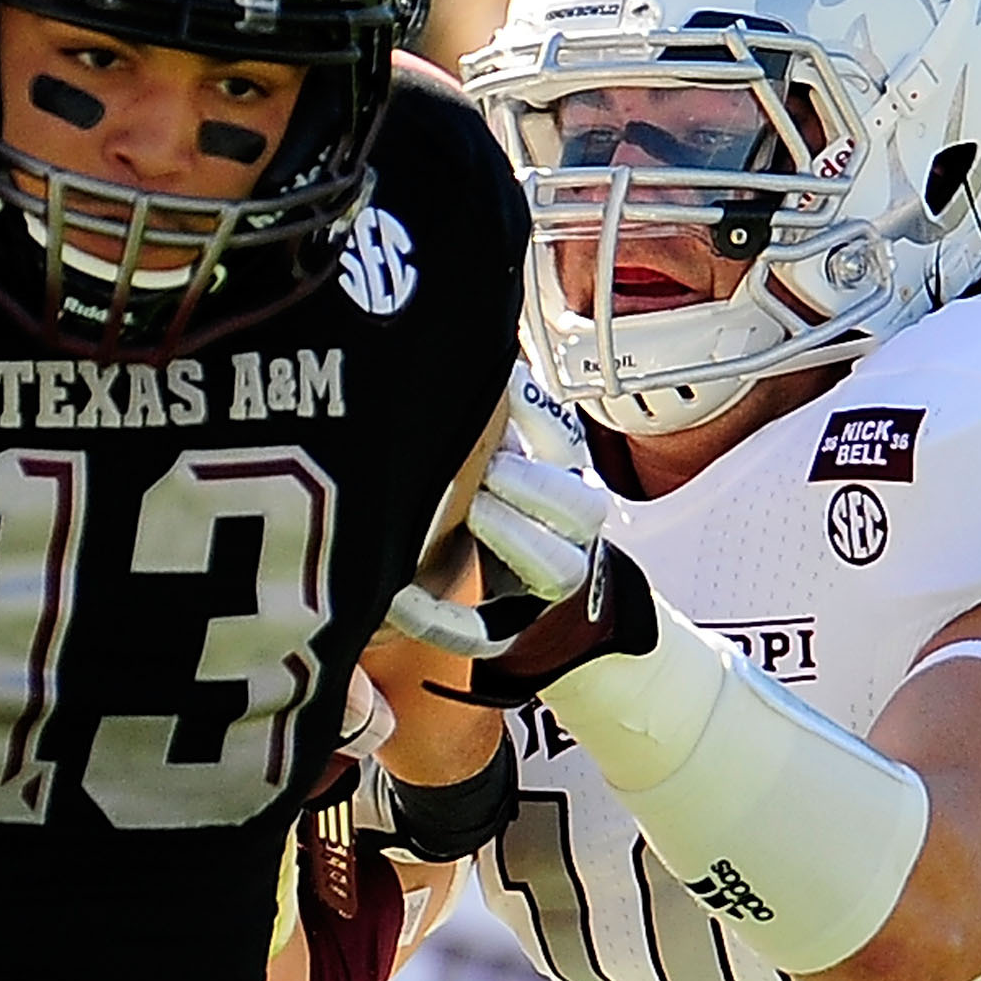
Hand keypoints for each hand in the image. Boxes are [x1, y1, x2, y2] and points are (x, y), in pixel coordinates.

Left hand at [388, 364, 611, 660]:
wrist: (511, 579)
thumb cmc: (493, 498)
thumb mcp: (500, 450)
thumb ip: (490, 411)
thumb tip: (469, 348)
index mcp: (565, 479)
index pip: (567, 444)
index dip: (538, 416)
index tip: (503, 388)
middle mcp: (571, 532)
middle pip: (582, 507)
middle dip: (532, 483)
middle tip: (487, 468)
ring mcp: (547, 580)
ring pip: (558, 568)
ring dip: (514, 538)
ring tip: (472, 513)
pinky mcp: (509, 626)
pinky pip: (481, 632)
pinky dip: (439, 618)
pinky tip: (397, 599)